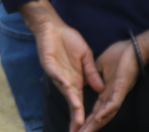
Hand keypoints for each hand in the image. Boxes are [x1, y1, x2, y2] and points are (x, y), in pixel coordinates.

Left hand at [20, 0, 104, 131]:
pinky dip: (61, 79)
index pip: (79, 101)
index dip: (83, 114)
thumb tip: (100, 89)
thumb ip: (91, 73)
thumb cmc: (69, 41)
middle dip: (76, 115)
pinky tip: (67, 86)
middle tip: (80, 130)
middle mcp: (65, 79)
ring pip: (63, 90)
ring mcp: (55, 71)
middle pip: (71, 101)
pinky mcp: (47, 62)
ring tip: (78, 113)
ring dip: (71, 101)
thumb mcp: (86, 57)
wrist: (53, 26)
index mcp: (75, 80)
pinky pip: (54, 72)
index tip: (90, 127)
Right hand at [77, 41, 137, 131]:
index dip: (84, 119)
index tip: (75, 128)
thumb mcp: (100, 65)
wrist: (133, 47)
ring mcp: (117, 94)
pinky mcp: (122, 88)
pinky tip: (98, 118)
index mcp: (106, 91)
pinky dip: (106, 111)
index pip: (94, 110)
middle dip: (87, 127)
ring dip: (95, 124)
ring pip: (106, 114)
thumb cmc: (119, 55)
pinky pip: (114, 103)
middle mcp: (111, 96)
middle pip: (98, 117)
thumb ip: (93, 75)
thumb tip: (86, 82)